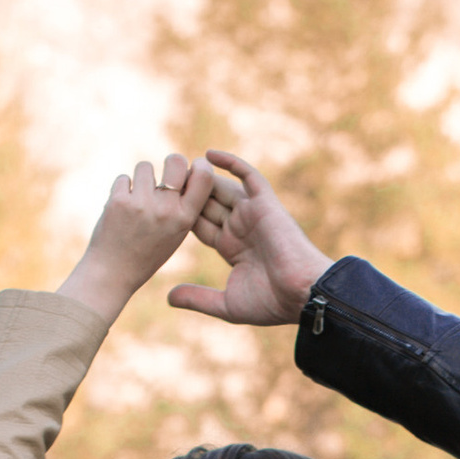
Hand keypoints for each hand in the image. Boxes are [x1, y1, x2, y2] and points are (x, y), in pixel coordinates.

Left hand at [60, 154, 218, 321]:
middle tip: (163, 177)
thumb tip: (184, 170)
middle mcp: (167, 209)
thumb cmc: (148, 252)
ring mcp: (142, 204)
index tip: (192, 167)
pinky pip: (123, 178)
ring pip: (145, 167)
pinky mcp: (119, 201)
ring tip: (138, 201)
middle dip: (170, 162)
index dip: (199, 166)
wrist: (114, 272)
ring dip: (141, 179)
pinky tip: (121, 208)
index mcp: (186, 219)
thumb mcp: (176, 234)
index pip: (204, 177)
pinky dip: (121, 189)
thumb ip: (183, 206)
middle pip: (175, 160)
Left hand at [167, 150, 330, 326]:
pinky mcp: (266, 204)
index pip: (200, 224)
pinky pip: (248, 176)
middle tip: (161, 178)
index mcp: (232, 248)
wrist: (303, 295)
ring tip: (177, 163)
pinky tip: (208, 153)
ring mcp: (252, 214)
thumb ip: (198, 298)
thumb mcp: (226, 304)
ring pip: (222, 188)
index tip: (157, 204)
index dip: (180, 213)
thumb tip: (168, 298)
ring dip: (201, 176)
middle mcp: (240, 227)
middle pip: (207, 203)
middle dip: (186, 192)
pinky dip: (231, 163)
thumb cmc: (271, 304)